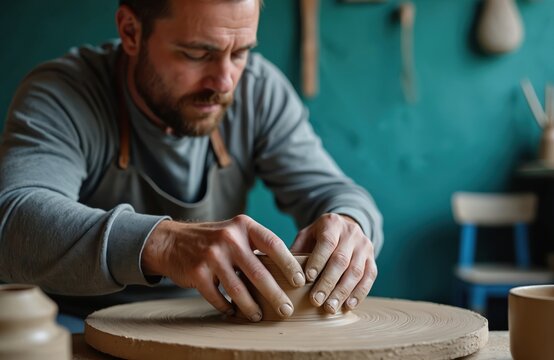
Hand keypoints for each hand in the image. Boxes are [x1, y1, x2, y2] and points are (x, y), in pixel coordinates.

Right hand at [141, 215, 305, 321]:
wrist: (171, 241)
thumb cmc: (212, 239)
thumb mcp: (235, 232)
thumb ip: (256, 244)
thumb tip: (287, 268)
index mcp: (243, 226)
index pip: (273, 244)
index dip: (289, 264)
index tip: (299, 281)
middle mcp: (228, 238)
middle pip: (259, 272)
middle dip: (275, 295)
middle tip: (286, 309)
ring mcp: (212, 255)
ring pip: (238, 289)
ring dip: (251, 307)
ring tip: (259, 316)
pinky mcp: (197, 273)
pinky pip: (217, 297)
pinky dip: (227, 307)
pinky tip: (234, 312)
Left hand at [290, 213, 376, 313]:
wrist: (345, 227)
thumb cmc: (320, 235)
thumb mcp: (307, 235)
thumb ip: (297, 249)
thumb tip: (282, 270)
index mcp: (332, 223)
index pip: (327, 242)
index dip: (318, 261)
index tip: (307, 278)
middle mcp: (351, 233)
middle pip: (341, 260)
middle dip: (328, 282)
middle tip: (316, 301)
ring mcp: (364, 246)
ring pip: (356, 271)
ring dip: (342, 292)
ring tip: (330, 308)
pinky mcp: (372, 259)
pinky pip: (369, 277)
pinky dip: (359, 293)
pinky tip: (348, 305)